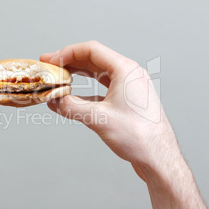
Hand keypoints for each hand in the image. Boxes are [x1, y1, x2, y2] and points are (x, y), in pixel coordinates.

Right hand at [41, 41, 170, 168]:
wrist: (158, 157)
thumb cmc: (139, 136)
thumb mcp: (99, 118)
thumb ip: (72, 107)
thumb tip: (53, 101)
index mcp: (126, 70)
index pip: (91, 50)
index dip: (67, 53)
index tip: (51, 60)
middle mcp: (128, 74)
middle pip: (93, 59)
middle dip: (69, 61)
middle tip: (50, 65)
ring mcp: (128, 87)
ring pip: (97, 73)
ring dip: (77, 74)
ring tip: (59, 77)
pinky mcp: (126, 100)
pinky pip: (101, 88)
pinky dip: (85, 91)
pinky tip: (72, 97)